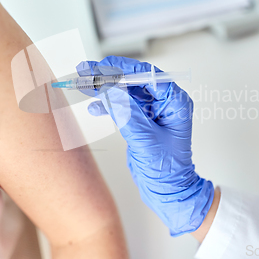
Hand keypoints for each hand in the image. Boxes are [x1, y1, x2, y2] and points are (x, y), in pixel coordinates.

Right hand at [76, 56, 213, 236]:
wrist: (168, 192)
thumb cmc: (167, 170)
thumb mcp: (144, 138)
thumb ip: (126, 111)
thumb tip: (109, 87)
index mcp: (174, 102)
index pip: (147, 75)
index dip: (122, 68)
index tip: (101, 66)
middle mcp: (165, 103)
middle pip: (133, 81)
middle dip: (108, 76)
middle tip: (85, 71)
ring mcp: (153, 112)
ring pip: (125, 92)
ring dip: (104, 89)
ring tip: (83, 85)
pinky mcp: (142, 122)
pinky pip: (123, 106)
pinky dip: (108, 104)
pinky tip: (94, 105)